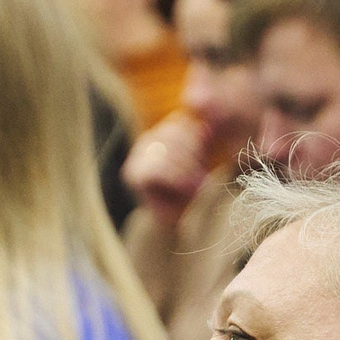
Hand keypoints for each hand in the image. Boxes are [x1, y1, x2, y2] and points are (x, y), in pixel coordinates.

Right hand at [119, 113, 211, 229]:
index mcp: (162, 132)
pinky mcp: (133, 174)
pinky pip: (159, 168)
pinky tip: (187, 188)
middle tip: (203, 175)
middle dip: (193, 154)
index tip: (206, 159)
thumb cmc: (188, 188)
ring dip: (187, 169)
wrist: (173, 218)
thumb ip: (199, 142)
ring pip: (166, 151)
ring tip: (198, 184)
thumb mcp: (199, 160)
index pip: (179, 122)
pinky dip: (177, 179)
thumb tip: (205, 127)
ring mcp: (136, 156)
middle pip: (173, 134)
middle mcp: (146, 140)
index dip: (196, 138)